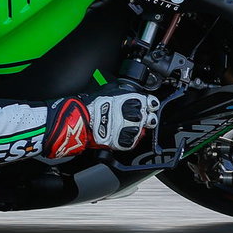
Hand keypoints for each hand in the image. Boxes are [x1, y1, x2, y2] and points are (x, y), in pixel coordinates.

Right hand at [42, 87, 160, 157]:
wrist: (81, 119)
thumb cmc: (91, 104)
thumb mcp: (111, 90)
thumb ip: (124, 93)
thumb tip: (130, 92)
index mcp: (133, 100)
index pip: (151, 103)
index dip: (149, 105)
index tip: (148, 107)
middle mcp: (133, 114)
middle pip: (148, 118)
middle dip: (144, 119)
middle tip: (136, 119)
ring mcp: (129, 129)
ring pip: (140, 131)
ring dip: (135, 130)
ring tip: (124, 127)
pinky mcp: (122, 141)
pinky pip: (131, 142)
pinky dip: (127, 140)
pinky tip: (120, 135)